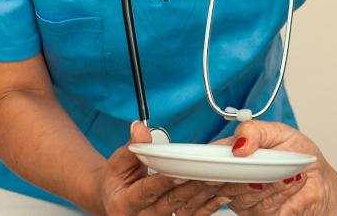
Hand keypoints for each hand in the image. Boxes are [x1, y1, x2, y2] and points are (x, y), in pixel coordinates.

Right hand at [95, 121, 229, 215]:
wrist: (114, 198)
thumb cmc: (116, 179)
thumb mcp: (118, 162)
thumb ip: (133, 147)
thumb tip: (139, 128)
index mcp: (123, 204)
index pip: (146, 191)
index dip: (164, 182)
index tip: (181, 172)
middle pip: (169, 202)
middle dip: (191, 187)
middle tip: (209, 174)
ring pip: (183, 210)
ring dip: (203, 195)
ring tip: (219, 180)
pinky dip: (208, 207)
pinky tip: (222, 196)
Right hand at [208, 121, 318, 214]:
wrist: (321, 180)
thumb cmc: (298, 155)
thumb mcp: (279, 132)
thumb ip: (256, 131)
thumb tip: (239, 144)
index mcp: (233, 156)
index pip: (211, 158)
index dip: (212, 160)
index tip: (229, 155)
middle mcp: (235, 180)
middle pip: (222, 181)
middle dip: (245, 171)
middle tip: (265, 163)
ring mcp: (245, 199)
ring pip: (243, 196)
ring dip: (269, 182)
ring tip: (287, 171)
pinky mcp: (261, 215)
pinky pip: (263, 208)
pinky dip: (281, 192)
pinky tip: (292, 180)